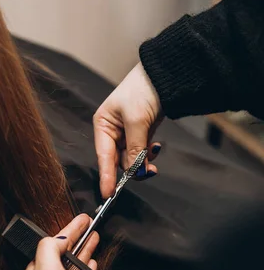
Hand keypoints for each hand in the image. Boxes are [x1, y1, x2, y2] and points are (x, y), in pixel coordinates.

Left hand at [20, 214, 98, 269]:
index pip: (56, 242)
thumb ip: (50, 249)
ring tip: (94, 241)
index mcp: (38, 269)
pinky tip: (92, 266)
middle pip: (65, 253)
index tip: (84, 218)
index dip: (71, 229)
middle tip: (91, 227)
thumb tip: (60, 238)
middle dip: (79, 239)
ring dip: (85, 253)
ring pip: (74, 267)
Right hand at [93, 62, 162, 198]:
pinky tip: (155, 147)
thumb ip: (135, 149)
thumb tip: (135, 172)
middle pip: (118, 160)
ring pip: (131, 158)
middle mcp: (111, 131)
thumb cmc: (143, 91)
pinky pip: (141, 152)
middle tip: (146, 171)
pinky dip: (148, 154)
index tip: (109, 193)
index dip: (106, 176)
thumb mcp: (137, 121)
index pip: (103, 156)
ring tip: (153, 154)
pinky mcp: (139, 134)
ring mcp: (126, 133)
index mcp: (103, 124)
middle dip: (132, 167)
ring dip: (142, 161)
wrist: (165, 76)